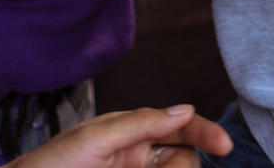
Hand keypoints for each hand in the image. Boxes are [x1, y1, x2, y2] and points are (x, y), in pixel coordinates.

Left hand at [10, 106, 231, 167]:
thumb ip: (142, 123)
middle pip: (183, 157)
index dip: (205, 132)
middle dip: (182, 165)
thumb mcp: (95, 139)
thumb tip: (185, 110)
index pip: (179, 127)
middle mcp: (138, 156)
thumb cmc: (49, 165)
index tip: (224, 145)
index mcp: (133, 132)